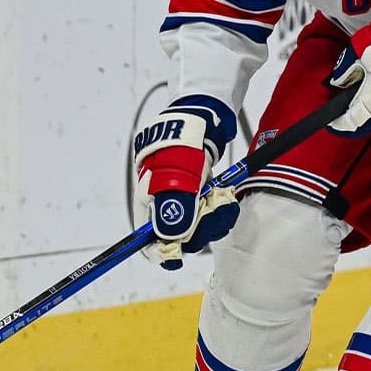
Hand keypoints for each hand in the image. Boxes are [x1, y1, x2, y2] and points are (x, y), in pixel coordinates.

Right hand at [134, 107, 232, 268]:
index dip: (160, 251)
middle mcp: (161, 199)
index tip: (177, 256)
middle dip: (199, 228)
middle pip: (177, 233)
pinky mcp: (197, 189)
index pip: (145, 237)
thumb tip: (170, 240)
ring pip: (196, 223)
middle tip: (214, 210)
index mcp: (146, 196)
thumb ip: (174, 207)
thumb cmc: (184, 140)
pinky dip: (218, 207)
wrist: (203, 114)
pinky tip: (225, 197)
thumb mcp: (177, 173)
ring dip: (213, 216)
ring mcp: (180, 194)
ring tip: (223, 199)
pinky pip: (207, 210)